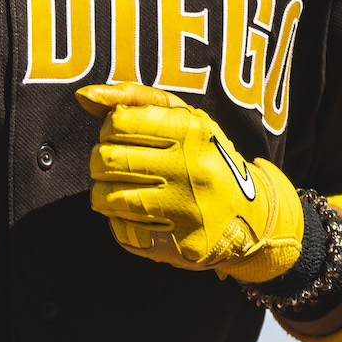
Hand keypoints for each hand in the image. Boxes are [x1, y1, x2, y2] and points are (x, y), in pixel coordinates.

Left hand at [76, 83, 301, 281]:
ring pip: (107, 198)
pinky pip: (122, 232)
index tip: (120, 137)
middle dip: (100, 163)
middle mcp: (191, 169)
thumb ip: (134, 99)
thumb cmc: (208, 159)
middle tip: (113, 166)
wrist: (256, 215)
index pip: (118, 123)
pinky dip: (119, 223)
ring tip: (118, 190)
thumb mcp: (184, 119)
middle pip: (107, 160)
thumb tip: (85, 96)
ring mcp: (187, 210)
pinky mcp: (181, 245)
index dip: (109, 130)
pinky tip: (135, 216)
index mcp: (192, 131)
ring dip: (102, 194)